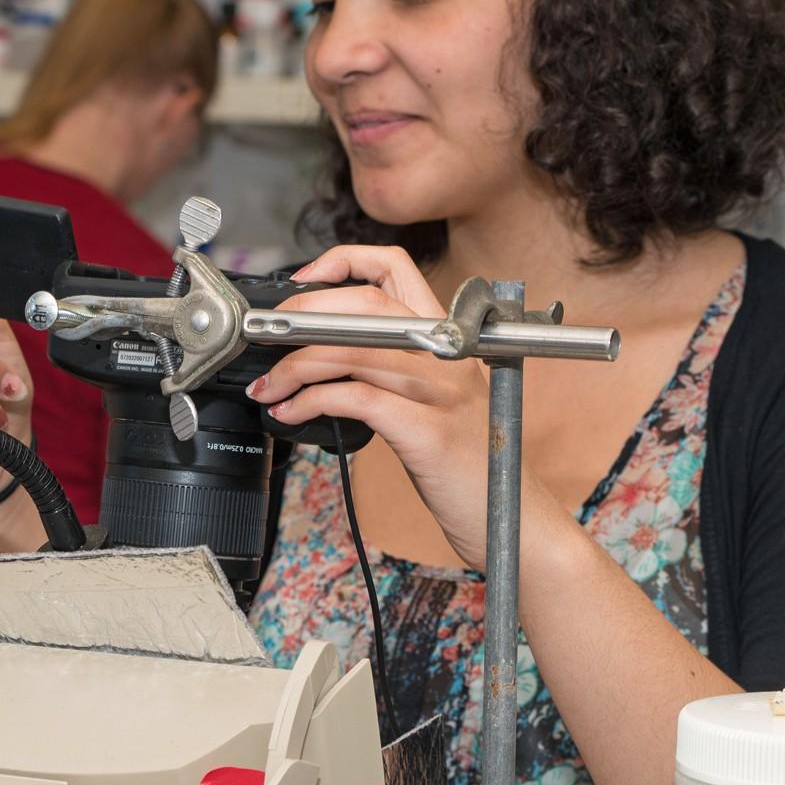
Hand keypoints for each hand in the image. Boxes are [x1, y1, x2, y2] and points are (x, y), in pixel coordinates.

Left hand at [247, 245, 491, 569]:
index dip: (343, 261)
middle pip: (364, 302)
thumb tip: (319, 358)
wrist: (516, 523)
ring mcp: (440, 391)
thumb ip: (389, 370)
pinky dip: (310, 402)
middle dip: (302, 316)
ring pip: (351, 348)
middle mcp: (447, 354)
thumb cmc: (468, 468)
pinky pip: (356, 398)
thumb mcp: (431, 403)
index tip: (304, 281)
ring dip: (294, 365)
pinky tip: (290, 414)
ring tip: (269, 387)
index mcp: (446, 339)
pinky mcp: (428, 431)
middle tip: (268, 342)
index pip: (394, 267)